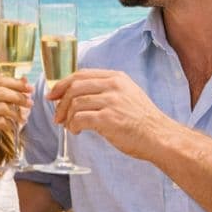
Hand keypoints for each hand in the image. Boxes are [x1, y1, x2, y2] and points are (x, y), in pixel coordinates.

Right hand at [0, 75, 32, 163]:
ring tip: (22, 118)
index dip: (16, 83)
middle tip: (30, 102)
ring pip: (1, 106)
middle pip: (1, 91)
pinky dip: (8, 123)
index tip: (29, 88)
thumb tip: (24, 82)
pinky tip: (11, 127)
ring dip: (16, 112)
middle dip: (19, 96)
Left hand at [47, 68, 177, 160]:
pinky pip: (80, 118)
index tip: (52, 95)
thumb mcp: (126, 94)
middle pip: (74, 87)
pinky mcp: (109, 119)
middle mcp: (113, 86)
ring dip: (67, 117)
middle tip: (57, 116)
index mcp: (116, 78)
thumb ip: (105, 90)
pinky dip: (73, 125)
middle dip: (60, 102)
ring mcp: (112, 101)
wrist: (159, 137)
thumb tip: (75, 95)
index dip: (62, 84)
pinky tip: (77, 131)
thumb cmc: (141, 120)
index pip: (81, 75)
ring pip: (75, 103)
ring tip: (69, 126)